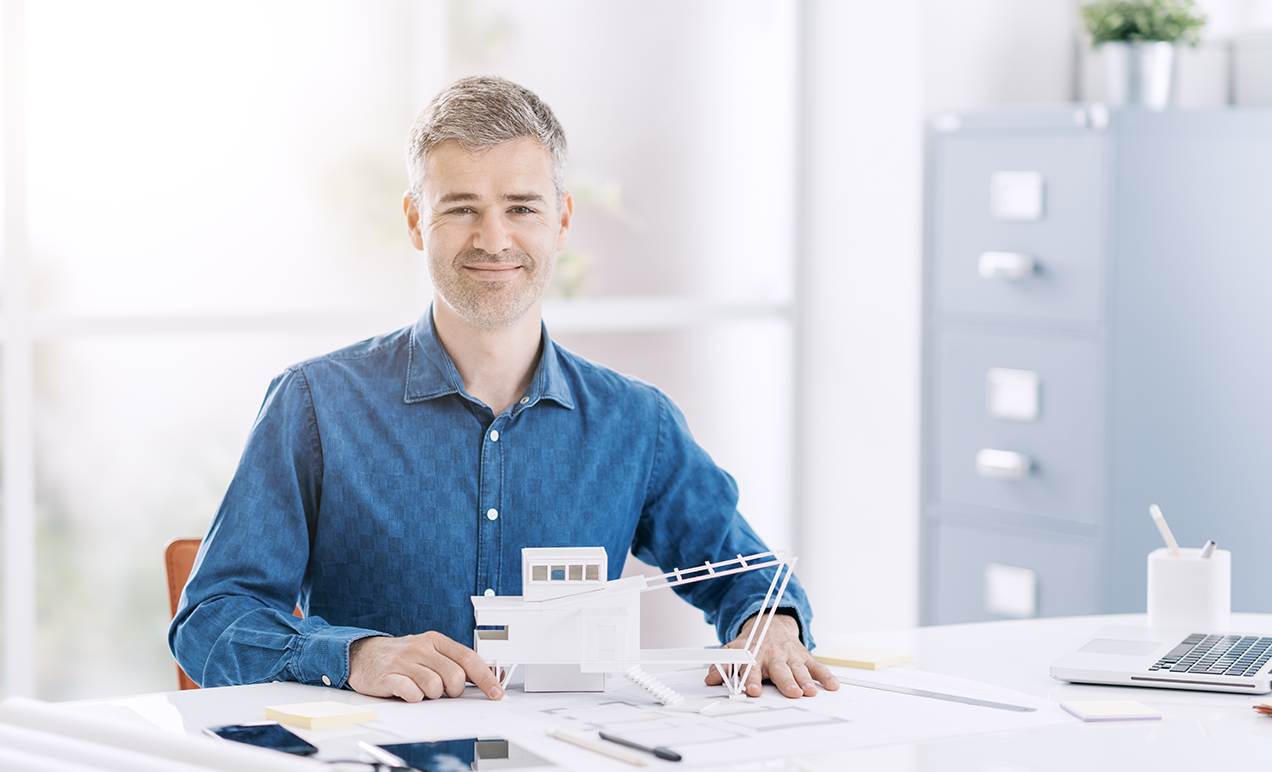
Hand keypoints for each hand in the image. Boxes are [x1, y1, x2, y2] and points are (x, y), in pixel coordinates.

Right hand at [347, 632, 502, 701]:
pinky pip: (411, 693)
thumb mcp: (431, 653)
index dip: (486, 678)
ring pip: (434, 686)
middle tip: (445, 693)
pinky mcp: (387, 676)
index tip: (496, 692)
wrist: (364, 655)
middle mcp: (421, 647)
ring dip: (433, 696)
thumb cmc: (404, 657)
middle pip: (454, 675)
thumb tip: (487, 678)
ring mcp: (403, 661)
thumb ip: (455, 663)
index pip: (469, 658)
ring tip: (424, 691)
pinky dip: (415, 699)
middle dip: (455, 691)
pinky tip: (411, 694)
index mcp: (436, 640)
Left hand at [704, 613, 838, 698]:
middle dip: (786, 682)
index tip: (753, 691)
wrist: (770, 624)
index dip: (751, 681)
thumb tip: (709, 680)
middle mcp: (773, 655)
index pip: (751, 669)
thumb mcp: (733, 651)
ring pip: (799, 669)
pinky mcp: (804, 656)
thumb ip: (722, 666)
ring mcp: (790, 656)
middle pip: (780, 670)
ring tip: (810, 692)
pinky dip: (825, 676)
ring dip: (805, 681)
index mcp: (754, 656)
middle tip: (792, 693)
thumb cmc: (751, 644)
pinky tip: (833, 686)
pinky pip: (816, 666)